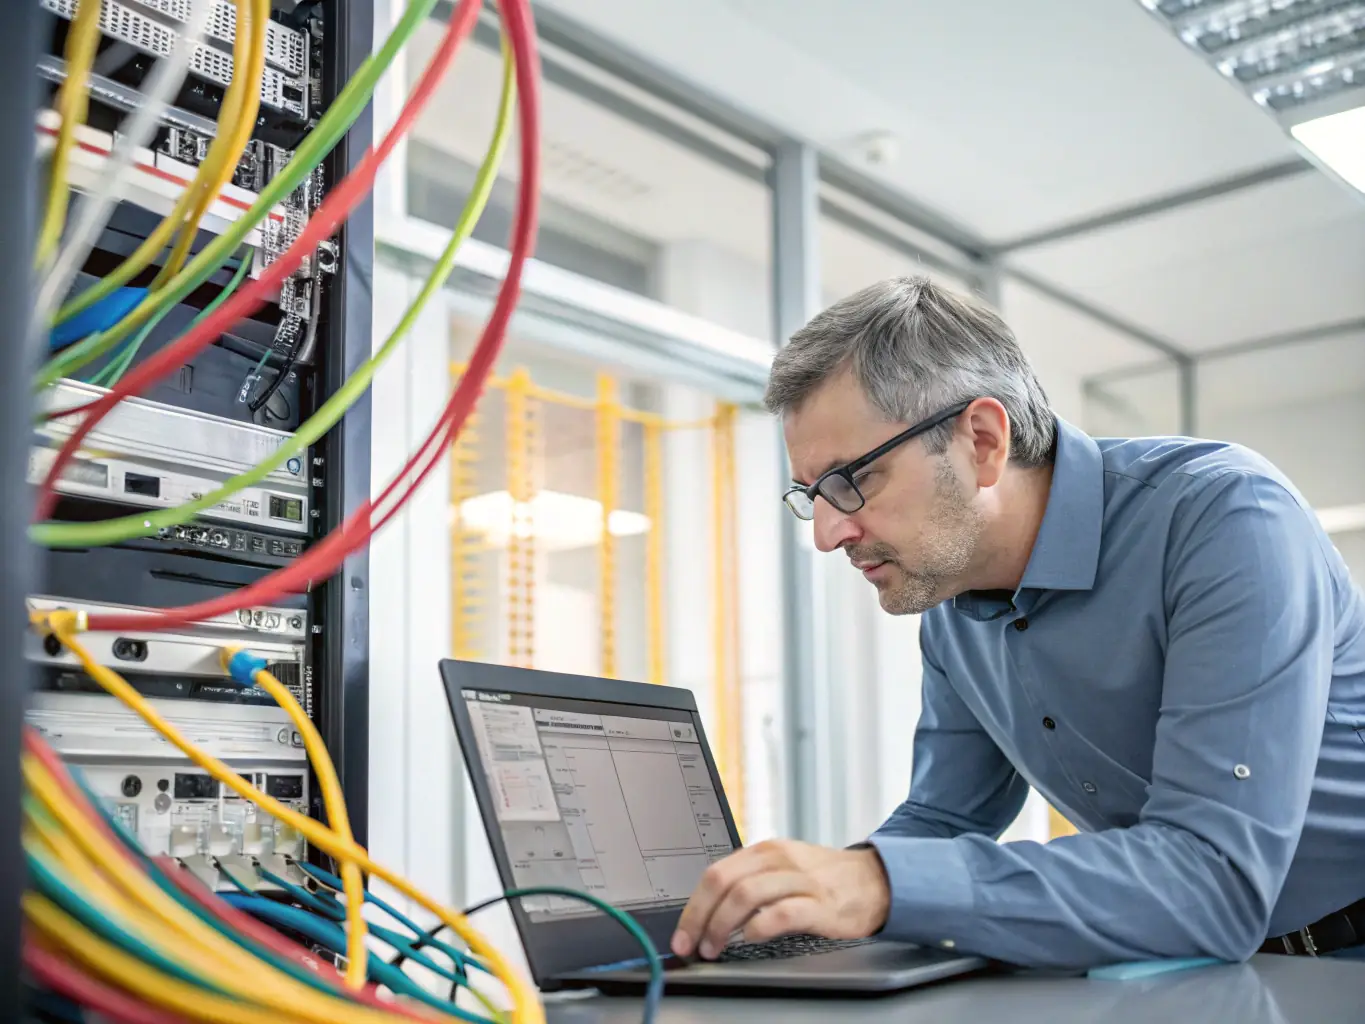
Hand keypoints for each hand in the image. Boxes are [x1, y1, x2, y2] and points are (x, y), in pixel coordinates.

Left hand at [671, 839, 890, 959]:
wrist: (873, 880)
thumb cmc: (821, 879)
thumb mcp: (781, 869)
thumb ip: (749, 882)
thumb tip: (706, 913)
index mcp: (763, 851)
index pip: (715, 874)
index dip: (692, 906)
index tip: (681, 934)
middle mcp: (778, 860)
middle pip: (724, 883)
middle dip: (700, 918)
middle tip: (692, 945)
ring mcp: (800, 879)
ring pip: (747, 894)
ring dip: (722, 926)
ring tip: (715, 948)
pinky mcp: (820, 903)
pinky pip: (783, 912)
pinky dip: (760, 926)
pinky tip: (750, 938)